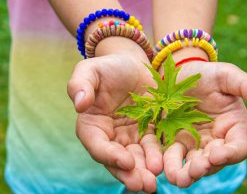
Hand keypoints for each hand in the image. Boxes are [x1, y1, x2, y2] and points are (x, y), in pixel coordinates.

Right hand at [67, 53, 162, 192]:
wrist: (131, 64)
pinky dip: (159, 158)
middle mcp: (110, 136)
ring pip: (137, 159)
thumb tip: (79, 104)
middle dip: (129, 174)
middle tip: (143, 185)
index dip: (109, 155)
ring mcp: (130, 137)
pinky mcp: (149, 133)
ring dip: (144, 172)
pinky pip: (154, 148)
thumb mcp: (90, 70)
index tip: (126, 161)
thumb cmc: (107, 67)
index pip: (97, 145)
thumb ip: (80, 84)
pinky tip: (167, 164)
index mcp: (92, 125)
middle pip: (117, 160)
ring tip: (155, 181)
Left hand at [162, 61, 246, 187]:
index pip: (237, 147)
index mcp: (233, 127)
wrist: (180, 71)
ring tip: (178, 178)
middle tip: (195, 170)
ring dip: (185, 172)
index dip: (230, 154)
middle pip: (213, 161)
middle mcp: (214, 139)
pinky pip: (171, 154)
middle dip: (205, 167)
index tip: (218, 154)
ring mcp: (193, 141)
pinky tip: (159, 167)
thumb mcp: (227, 75)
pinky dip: (167, 162)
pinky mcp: (173, 139)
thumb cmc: (208, 73)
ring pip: (191, 162)